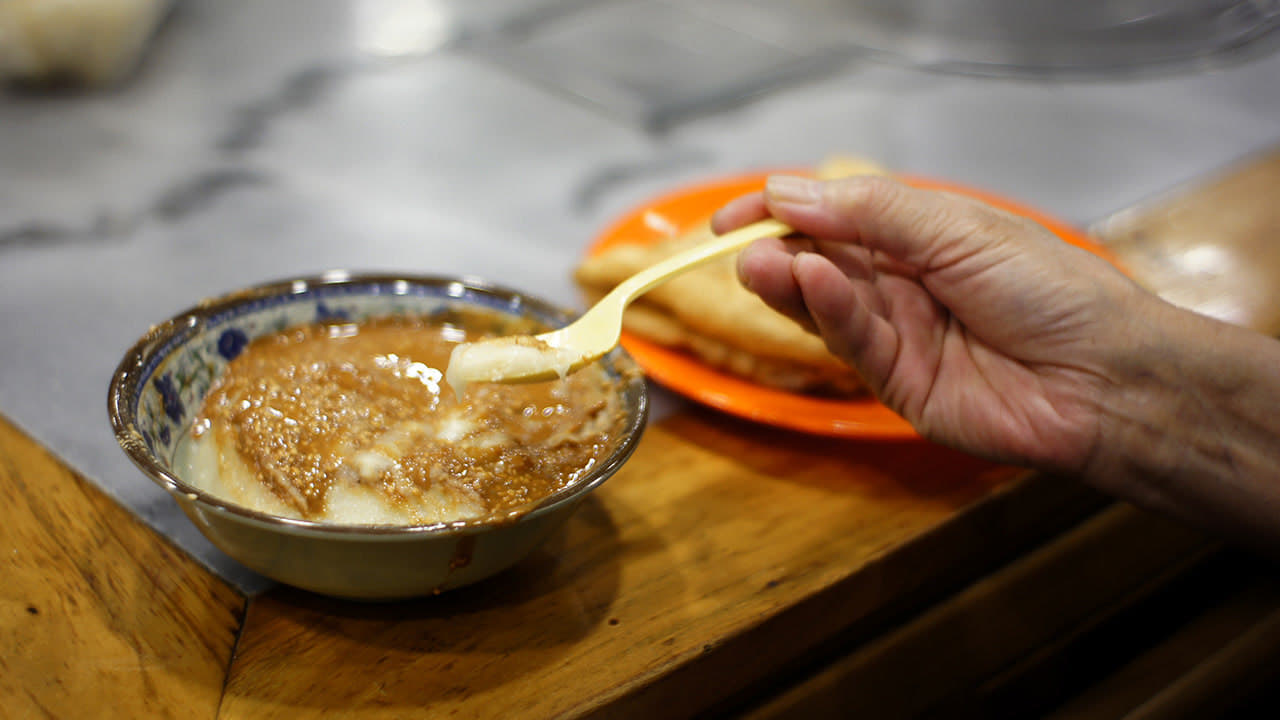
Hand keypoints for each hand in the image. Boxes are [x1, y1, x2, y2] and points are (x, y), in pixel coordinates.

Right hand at [712, 175, 1152, 473]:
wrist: (1104, 377)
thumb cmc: (1050, 290)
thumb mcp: (957, 228)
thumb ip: (871, 211)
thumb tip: (788, 191)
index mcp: (920, 235)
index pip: (834, 216)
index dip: (779, 212)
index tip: (727, 217)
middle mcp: (902, 284)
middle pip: (819, 262)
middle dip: (776, 249)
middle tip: (739, 242)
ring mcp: (898, 336)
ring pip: (824, 306)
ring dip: (790, 281)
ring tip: (759, 263)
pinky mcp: (897, 385)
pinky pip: (852, 344)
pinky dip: (828, 312)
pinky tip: (811, 284)